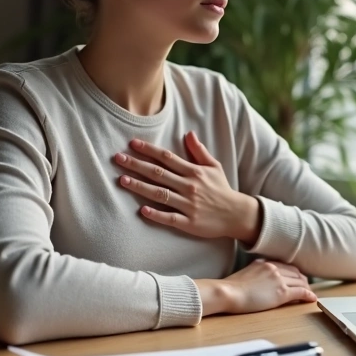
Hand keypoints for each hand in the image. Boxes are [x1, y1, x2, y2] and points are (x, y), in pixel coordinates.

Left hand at [115, 132, 261, 243]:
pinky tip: (142, 210)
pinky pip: (170, 217)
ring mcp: (188, 205)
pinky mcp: (189, 222)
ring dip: (140, 187)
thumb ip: (199, 151)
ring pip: (160, 194)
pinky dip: (156, 214)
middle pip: (158, 173)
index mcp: (194, 171)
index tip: (132, 144)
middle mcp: (189, 186)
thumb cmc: (222, 189)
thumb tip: (188, 133)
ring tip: (122, 181)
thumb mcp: (214, 166)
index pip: (167, 158)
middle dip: (137, 165)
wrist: (237, 214)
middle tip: (118, 159)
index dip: (149, 150)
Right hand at [194, 259, 316, 315]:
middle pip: (295, 273)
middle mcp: (274, 268)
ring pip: (300, 282)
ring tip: (309, 293)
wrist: (228, 293)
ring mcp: (279, 279)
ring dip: (306, 288)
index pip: (285, 266)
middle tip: (306, 286)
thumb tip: (260, 279)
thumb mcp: (245, 273)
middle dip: (302, 280)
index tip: (297, 278)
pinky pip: (300, 292)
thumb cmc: (230, 287)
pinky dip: (308, 295)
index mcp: (265, 262)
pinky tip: (312, 298)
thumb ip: (256, 272)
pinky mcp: (281, 292)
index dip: (294, 273)